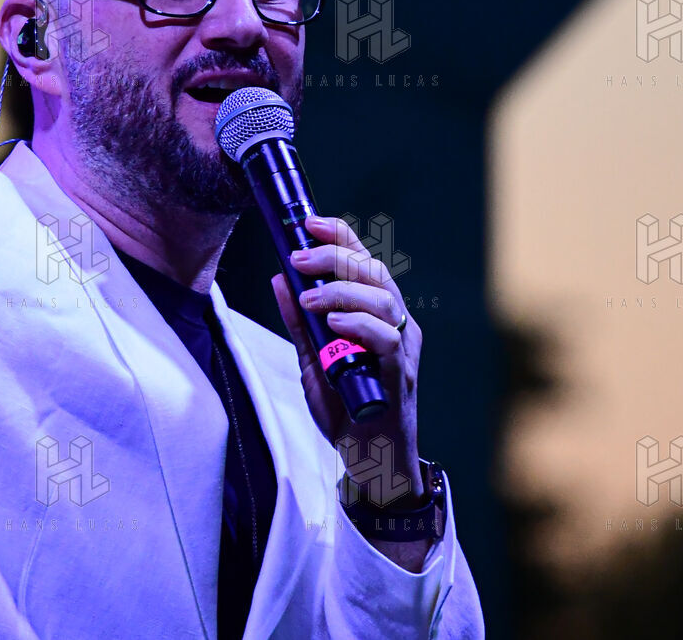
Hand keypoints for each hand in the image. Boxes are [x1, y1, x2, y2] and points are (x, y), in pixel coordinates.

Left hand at [270, 215, 422, 495]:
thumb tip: (280, 280)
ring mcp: (401, 349)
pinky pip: (387, 339)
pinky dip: (360, 325)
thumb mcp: (313, 359)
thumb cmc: (346, 408)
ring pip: (382, 299)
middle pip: (374, 272)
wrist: (371, 459)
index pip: (364, 262)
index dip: (340, 238)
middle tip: (298, 258)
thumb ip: (300, 322)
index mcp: (376, 314)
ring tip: (309, 298)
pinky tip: (334, 323)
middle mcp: (395, 324)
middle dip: (334, 257)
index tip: (308, 224)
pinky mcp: (400, 375)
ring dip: (341, 291)